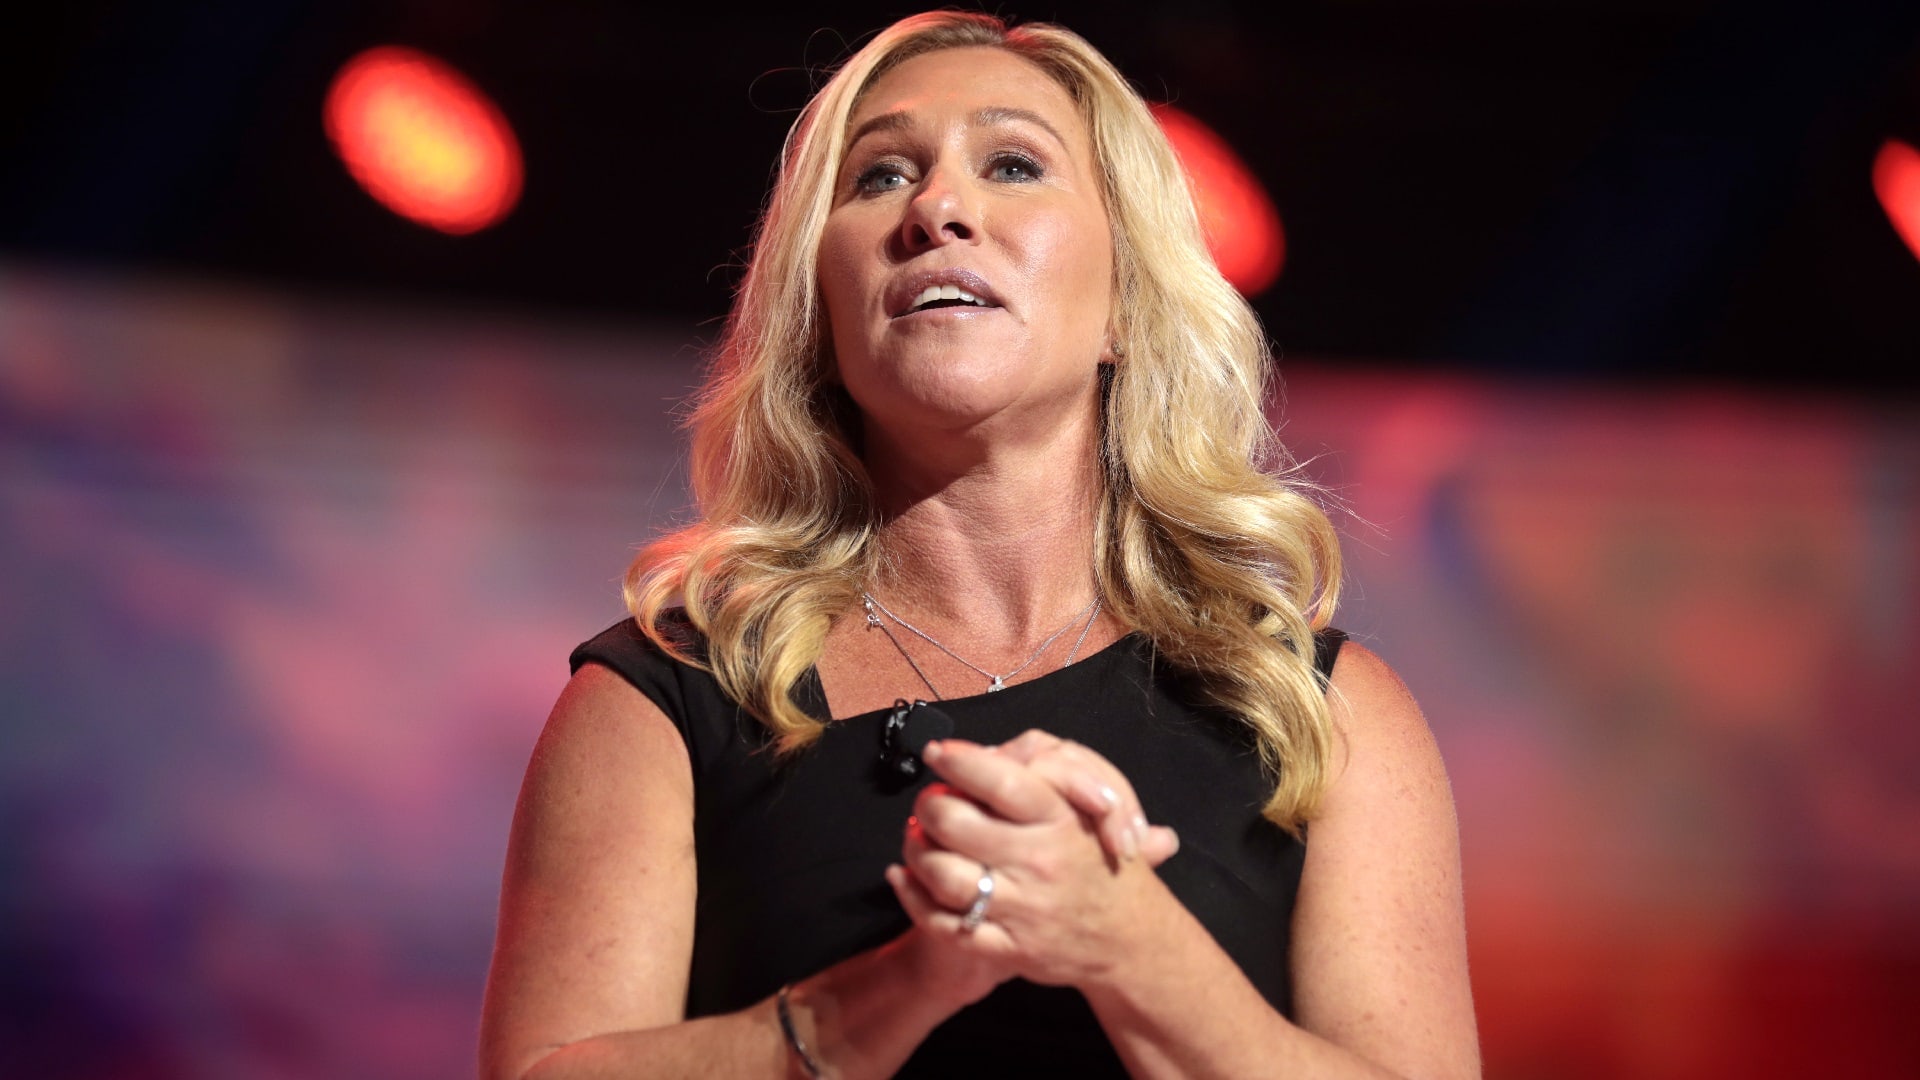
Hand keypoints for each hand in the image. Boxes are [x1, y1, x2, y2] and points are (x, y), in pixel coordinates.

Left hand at [886, 738, 1172, 989]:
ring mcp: (1023, 907)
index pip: (1004, 784)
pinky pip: (946, 924)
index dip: (962, 763)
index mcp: (1062, 821)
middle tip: (927, 800)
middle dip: (930, 806)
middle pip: (957, 824)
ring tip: (915, 839)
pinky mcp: (1009, 947)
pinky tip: (903, 878)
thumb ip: (1051, 778)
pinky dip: (915, 899)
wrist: (1133, 940)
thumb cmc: (1104, 865)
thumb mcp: (1093, 813)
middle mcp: (1040, 862)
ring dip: (917, 853)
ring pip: (944, 875)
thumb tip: (997, 749)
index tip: (937, 751)